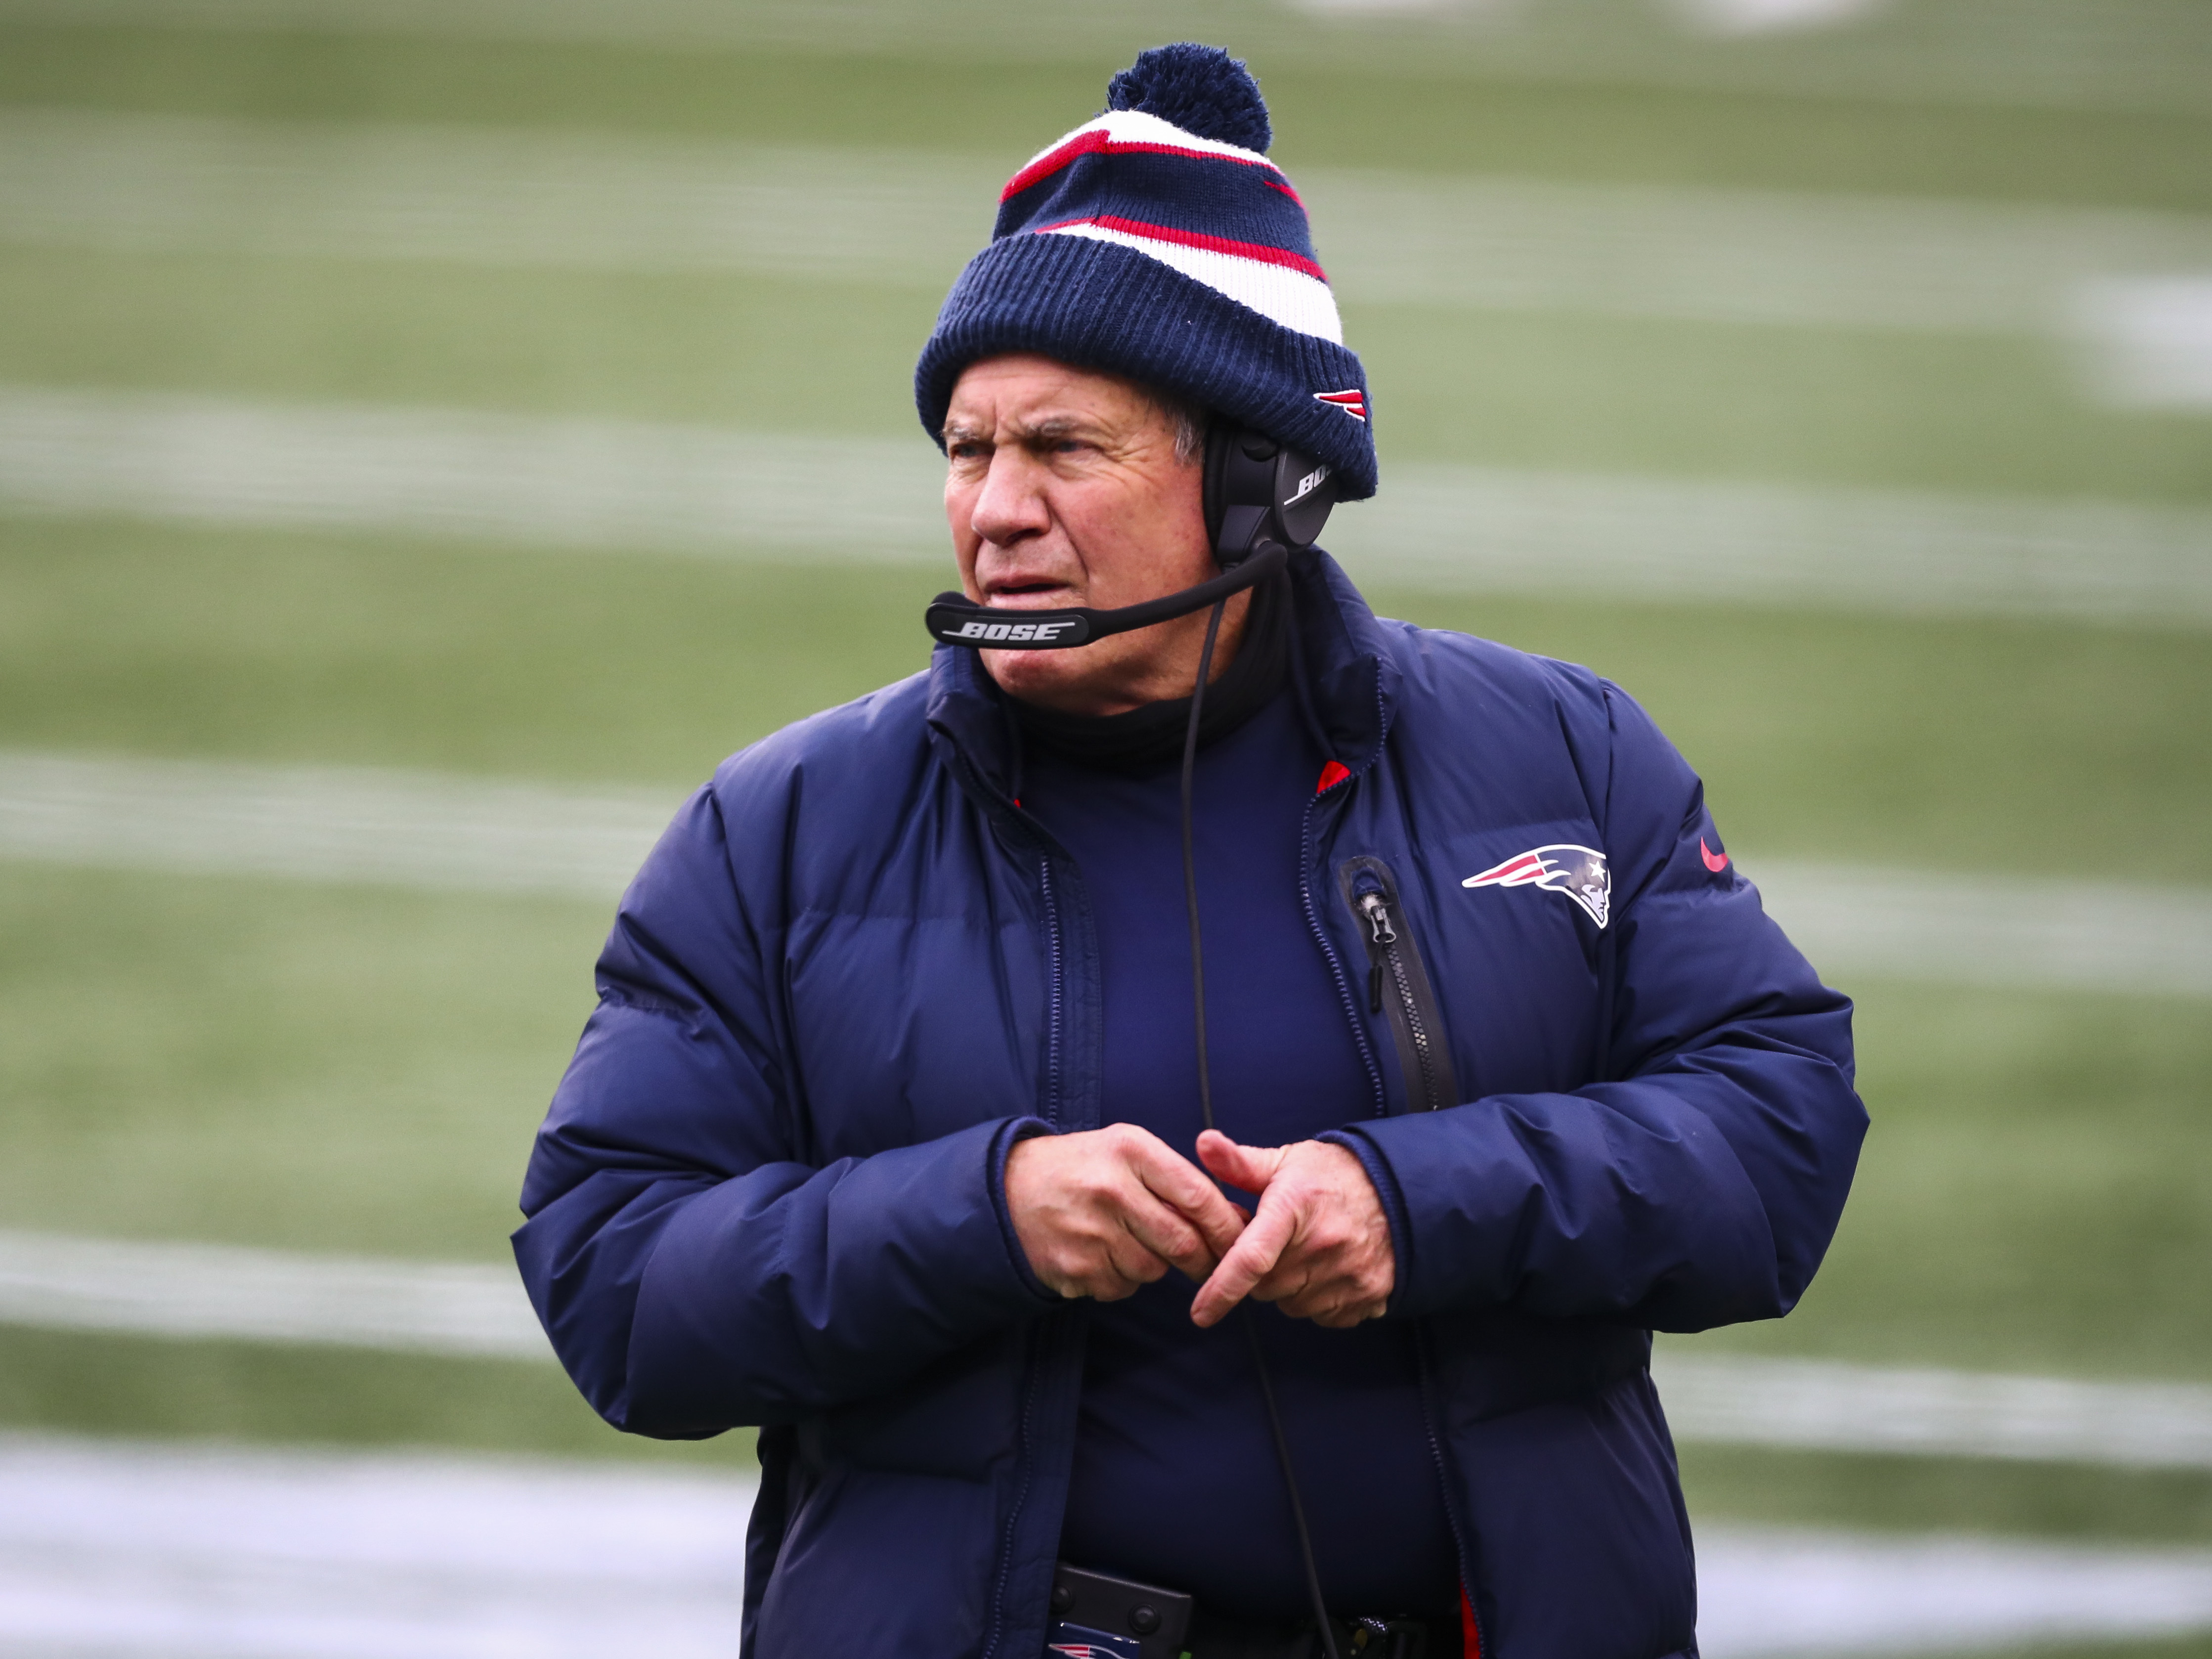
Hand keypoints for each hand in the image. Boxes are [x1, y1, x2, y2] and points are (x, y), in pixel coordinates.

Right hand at [1005, 1125, 1247, 1301]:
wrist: (1007, 1190)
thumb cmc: (1081, 1168)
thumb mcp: (1124, 1149)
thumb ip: (1172, 1177)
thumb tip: (1228, 1220)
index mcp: (1130, 1150)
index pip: (1198, 1195)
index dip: (1226, 1225)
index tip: (1242, 1241)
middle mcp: (1111, 1189)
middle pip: (1182, 1242)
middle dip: (1204, 1260)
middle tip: (1208, 1265)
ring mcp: (1090, 1232)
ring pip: (1153, 1270)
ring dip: (1155, 1265)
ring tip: (1129, 1241)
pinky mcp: (1074, 1268)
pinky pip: (1122, 1287)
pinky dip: (1122, 1278)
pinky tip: (1102, 1254)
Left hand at [1189, 1130, 1394, 1329]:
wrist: (1402, 1189)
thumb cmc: (1335, 1175)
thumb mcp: (1287, 1161)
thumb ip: (1240, 1162)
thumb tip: (1203, 1143)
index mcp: (1295, 1207)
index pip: (1251, 1257)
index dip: (1222, 1288)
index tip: (1200, 1313)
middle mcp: (1323, 1245)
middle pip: (1266, 1286)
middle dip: (1260, 1274)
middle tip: (1276, 1245)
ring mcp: (1350, 1274)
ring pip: (1293, 1304)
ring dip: (1289, 1288)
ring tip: (1306, 1253)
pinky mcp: (1369, 1296)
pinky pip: (1324, 1315)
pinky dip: (1318, 1300)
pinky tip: (1328, 1270)